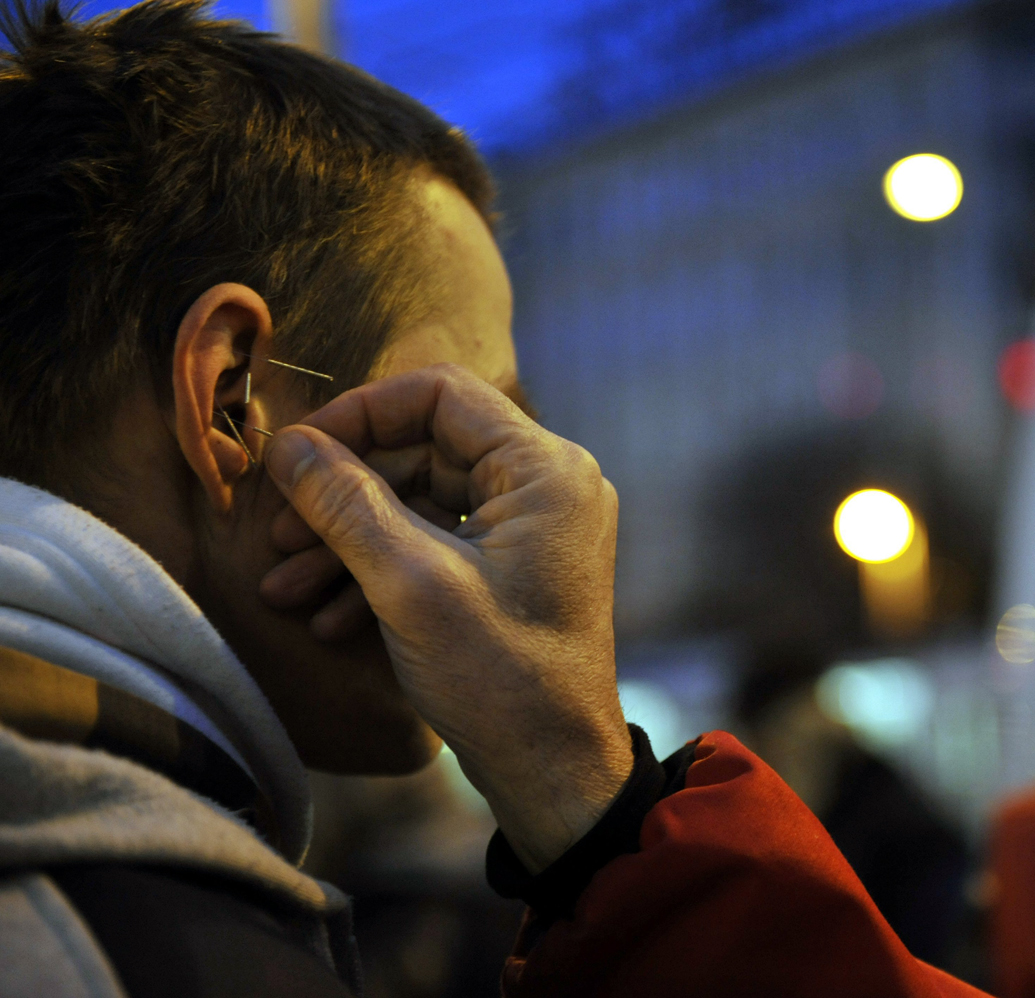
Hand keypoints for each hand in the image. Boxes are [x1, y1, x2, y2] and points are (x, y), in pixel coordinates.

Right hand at [260, 364, 632, 871]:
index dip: (359, 415)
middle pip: (424, 451)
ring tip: (286, 588)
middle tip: (278, 537)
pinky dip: (383, 571)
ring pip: (422, 504)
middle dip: (343, 496)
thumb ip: (343, 502)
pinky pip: (439, 544)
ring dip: (350, 541)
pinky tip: (330, 618)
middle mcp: (549, 486)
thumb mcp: (407, 583)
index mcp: (545, 469)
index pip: (440, 394)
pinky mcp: (514, 570)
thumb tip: (285, 442)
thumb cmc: (500, 678)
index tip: (297, 455)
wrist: (554, 771)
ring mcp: (534, 530)